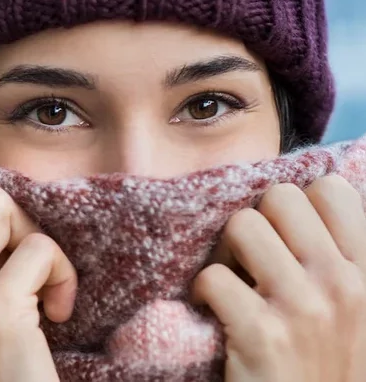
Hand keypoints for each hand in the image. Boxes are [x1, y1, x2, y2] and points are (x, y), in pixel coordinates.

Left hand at [191, 175, 365, 380]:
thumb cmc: (330, 367)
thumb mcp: (357, 312)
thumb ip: (339, 259)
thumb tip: (301, 204)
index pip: (331, 190)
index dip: (298, 205)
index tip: (285, 236)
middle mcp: (341, 283)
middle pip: (279, 198)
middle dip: (257, 222)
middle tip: (250, 257)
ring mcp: (302, 307)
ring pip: (242, 226)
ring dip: (227, 253)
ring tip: (232, 282)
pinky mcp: (260, 333)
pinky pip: (213, 276)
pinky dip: (203, 292)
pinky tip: (214, 310)